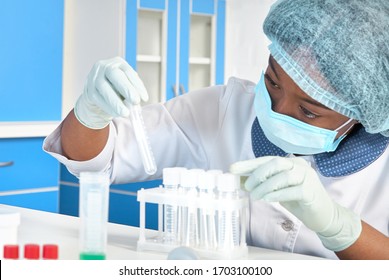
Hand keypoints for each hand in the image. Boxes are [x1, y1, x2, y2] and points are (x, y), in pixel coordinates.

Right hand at [74, 57, 148, 128]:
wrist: (97, 93)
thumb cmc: (116, 88)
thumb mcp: (127, 86)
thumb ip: (133, 92)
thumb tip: (137, 104)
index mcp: (117, 63)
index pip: (128, 71)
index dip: (137, 85)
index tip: (144, 98)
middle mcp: (104, 67)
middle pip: (114, 74)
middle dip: (126, 88)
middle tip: (136, 101)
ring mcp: (94, 77)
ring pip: (104, 87)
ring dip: (116, 102)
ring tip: (126, 113)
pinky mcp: (89, 89)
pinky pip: (98, 98)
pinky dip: (108, 107)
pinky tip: (116, 113)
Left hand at [230, 156, 361, 250]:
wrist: (323, 215)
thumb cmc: (297, 199)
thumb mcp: (276, 190)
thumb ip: (260, 183)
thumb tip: (238, 180)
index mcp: (289, 162)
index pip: (266, 159)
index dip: (248, 164)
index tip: (232, 169)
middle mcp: (299, 166)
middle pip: (275, 163)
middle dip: (257, 174)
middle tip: (247, 187)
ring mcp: (307, 177)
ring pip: (283, 176)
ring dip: (265, 186)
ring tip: (255, 196)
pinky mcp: (311, 191)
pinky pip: (293, 190)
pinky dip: (277, 194)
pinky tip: (268, 199)